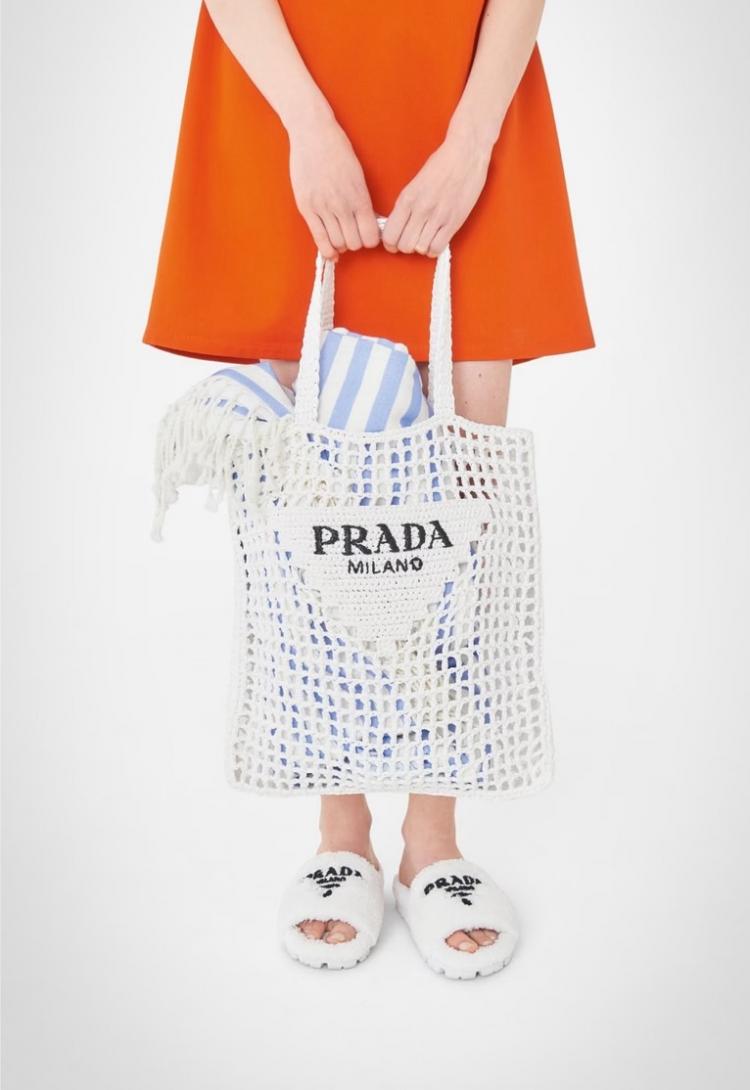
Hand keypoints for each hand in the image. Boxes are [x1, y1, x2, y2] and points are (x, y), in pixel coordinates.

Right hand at [288, 114, 380, 259]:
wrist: (312, 133)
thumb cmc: (337, 150)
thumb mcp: (358, 175)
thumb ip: (362, 201)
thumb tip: (367, 224)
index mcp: (359, 196)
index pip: (370, 237)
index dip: (370, 239)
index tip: (367, 234)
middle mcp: (342, 205)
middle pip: (354, 243)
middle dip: (356, 242)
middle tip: (352, 233)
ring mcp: (323, 207)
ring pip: (337, 244)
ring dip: (341, 244)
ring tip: (340, 234)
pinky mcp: (306, 208)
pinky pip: (319, 239)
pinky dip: (327, 249)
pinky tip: (331, 250)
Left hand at [381, 126, 492, 256]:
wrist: (466, 153)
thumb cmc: (442, 164)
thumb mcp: (415, 184)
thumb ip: (406, 205)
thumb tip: (398, 225)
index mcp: (407, 199)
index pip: (389, 235)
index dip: (390, 243)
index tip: (395, 242)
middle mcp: (420, 209)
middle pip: (404, 246)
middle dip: (405, 246)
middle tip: (411, 240)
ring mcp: (437, 217)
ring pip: (420, 249)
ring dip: (421, 247)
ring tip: (425, 237)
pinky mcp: (454, 222)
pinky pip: (437, 248)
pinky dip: (434, 249)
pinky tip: (435, 239)